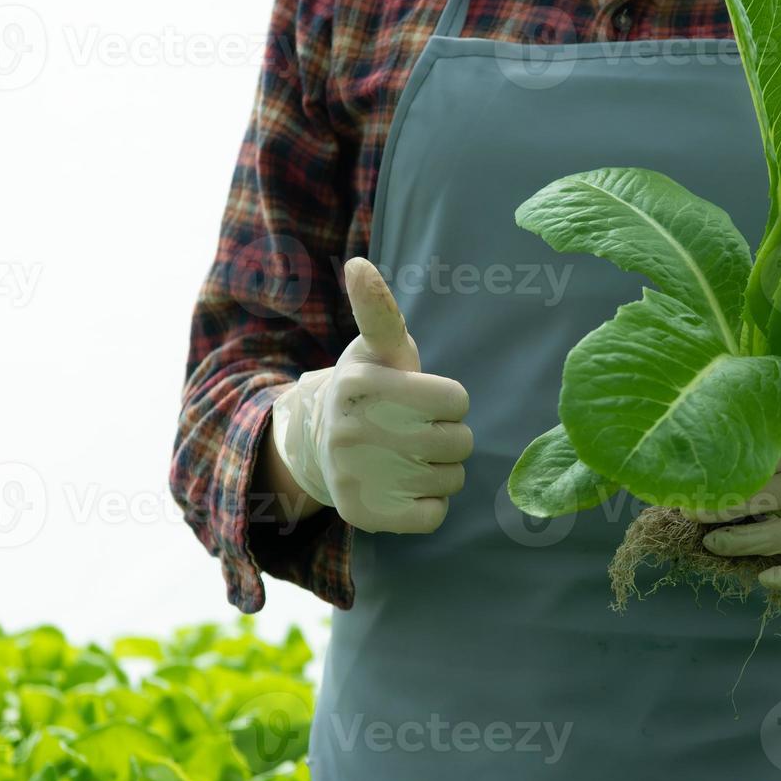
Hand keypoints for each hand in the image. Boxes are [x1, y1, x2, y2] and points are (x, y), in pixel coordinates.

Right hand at [267, 258, 471, 532]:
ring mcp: (354, 476)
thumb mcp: (377, 347)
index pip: (457, 400)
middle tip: (420, 431)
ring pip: (451, 480)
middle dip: (450, 436)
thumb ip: (379, 309)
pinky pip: (434, 516)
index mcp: (360, 384)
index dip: (450, 401)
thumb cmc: (371, 387)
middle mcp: (351, 431)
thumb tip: (359, 264)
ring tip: (412, 456)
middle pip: (460, 442)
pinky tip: (407, 486)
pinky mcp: (363, 515)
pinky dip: (431, 505)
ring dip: (443, 470)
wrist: (320, 444)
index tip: (426, 399)